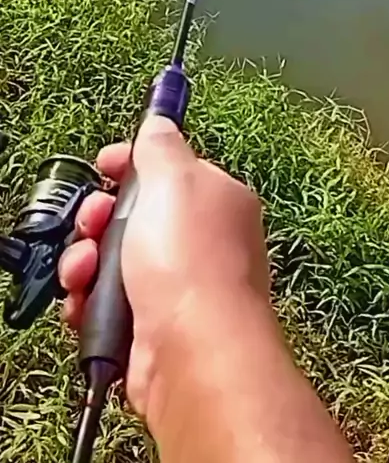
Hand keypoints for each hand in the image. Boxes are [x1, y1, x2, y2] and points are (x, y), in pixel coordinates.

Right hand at [58, 116, 268, 431]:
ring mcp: (177, 285)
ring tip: (86, 270)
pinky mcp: (151, 325)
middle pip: (135, 214)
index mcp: (217, 199)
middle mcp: (202, 242)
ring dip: (88, 259)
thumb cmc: (192, 259)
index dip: (132, 163)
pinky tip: (85, 302)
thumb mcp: (174, 179)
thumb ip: (162, 145)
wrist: (194, 352)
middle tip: (95, 222)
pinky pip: (108, 300)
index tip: (106, 164)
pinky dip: (90, 299)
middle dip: (101, 215)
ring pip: (114, 258)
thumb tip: (160, 121)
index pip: (170, 168)